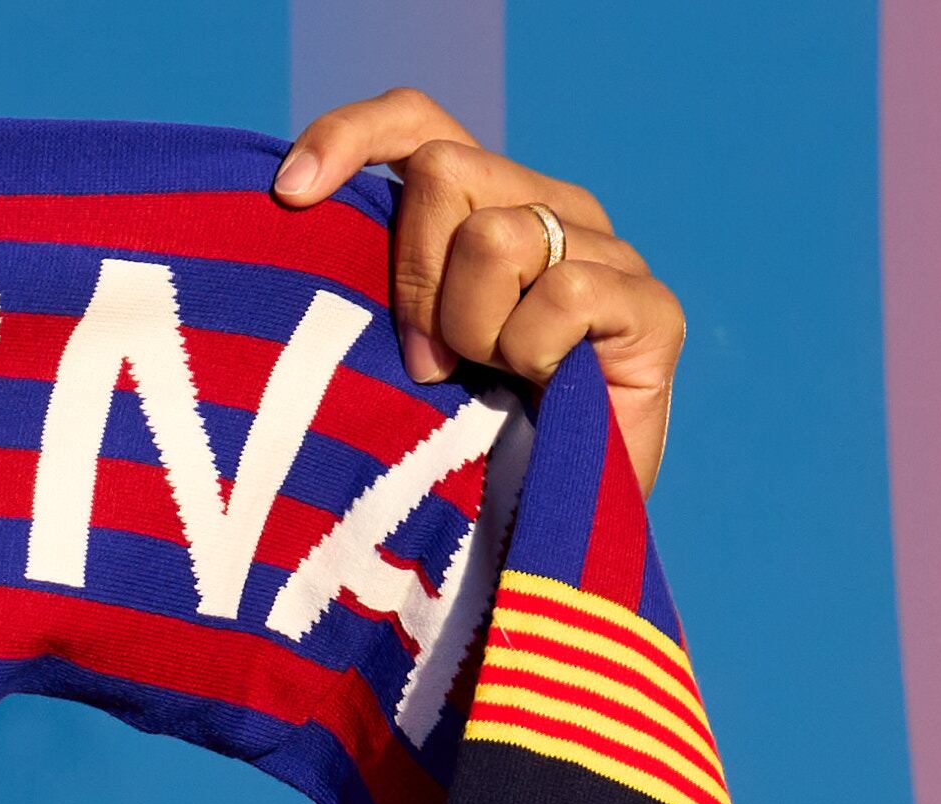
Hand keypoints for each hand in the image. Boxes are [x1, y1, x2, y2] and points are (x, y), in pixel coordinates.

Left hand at [272, 89, 684, 487]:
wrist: (525, 543)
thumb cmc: (439, 450)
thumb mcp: (378, 354)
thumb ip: (361, 279)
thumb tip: (295, 202)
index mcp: (479, 209)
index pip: (416, 123)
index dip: (350, 137)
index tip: (289, 195)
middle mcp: (546, 210)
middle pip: (443, 170)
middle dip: (413, 278)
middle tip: (428, 362)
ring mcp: (606, 253)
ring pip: (495, 236)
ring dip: (471, 329)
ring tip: (490, 382)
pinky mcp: (651, 307)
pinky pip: (561, 295)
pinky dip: (532, 356)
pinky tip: (545, 391)